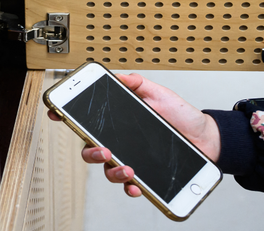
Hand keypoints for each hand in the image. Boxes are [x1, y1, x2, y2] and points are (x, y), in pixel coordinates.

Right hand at [47, 73, 220, 197]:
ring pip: (108, 170)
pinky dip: (130, 188)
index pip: (88, 120)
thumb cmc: (182, 116)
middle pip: (91, 149)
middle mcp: (120, 141)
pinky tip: (136, 185)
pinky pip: (129, 186)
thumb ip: (138, 84)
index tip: (56, 112)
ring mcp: (130, 159)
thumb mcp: (160, 94)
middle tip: (103, 149)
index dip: (68, 115)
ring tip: (127, 168)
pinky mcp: (144, 175)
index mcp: (119, 120)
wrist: (207, 137)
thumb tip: (118, 77)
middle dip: (91, 152)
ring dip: (113, 172)